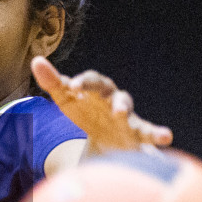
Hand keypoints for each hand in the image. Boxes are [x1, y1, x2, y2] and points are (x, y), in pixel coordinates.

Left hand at [32, 57, 171, 154]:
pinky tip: (166, 137)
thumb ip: (54, 82)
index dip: (82, 81)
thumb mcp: (67, 100)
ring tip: (120, 113)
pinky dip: (158, 134)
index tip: (72, 86)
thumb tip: (36, 60)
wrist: (107, 141)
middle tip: (86, 91)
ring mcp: (126, 115)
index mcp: (95, 90)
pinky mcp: (138, 133)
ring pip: (126, 106)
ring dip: (122, 107)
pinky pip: (149, 132)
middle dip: (100, 89)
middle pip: (109, 89)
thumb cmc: (87, 114)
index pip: (90, 80)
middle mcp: (111, 98)